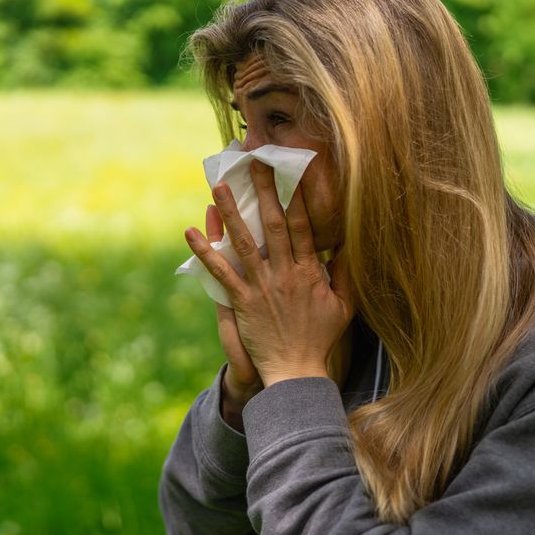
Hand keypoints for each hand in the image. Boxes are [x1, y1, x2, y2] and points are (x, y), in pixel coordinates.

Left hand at [185, 160, 354, 387]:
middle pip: (274, 224)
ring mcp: (261, 286)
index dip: (298, 196)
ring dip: (230, 212)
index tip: (293, 171)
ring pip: (244, 242)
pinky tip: (190, 232)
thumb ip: (344, 275)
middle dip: (264, 191)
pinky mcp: (242, 301)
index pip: (303, 227)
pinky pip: (221, 272)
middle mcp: (284, 274)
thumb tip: (343, 247)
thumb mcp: (345, 306)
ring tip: (217, 186)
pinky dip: (205, 252)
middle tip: (255, 163)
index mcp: (309, 272)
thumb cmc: (320, 339)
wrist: (296, 371)